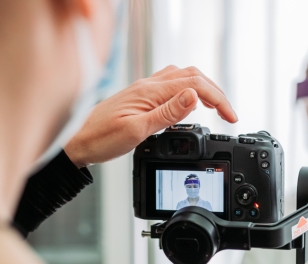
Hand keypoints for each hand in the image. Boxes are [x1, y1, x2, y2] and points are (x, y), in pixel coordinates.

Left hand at [64, 65, 237, 166]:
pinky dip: (186, 90)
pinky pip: (169, 85)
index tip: (230, 116)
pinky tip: (187, 103)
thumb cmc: (101, 140)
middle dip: (215, 93)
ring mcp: (143, 89)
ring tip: (214, 107)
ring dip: (202, 88)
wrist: (77, 143)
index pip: (194, 86)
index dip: (217, 99)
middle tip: (227, 114)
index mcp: (150, 92)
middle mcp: (148, 85)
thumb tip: (194, 96)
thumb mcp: (137, 131)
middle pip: (192, 77)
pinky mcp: (139, 96)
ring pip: (182, 77)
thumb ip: (167, 113)